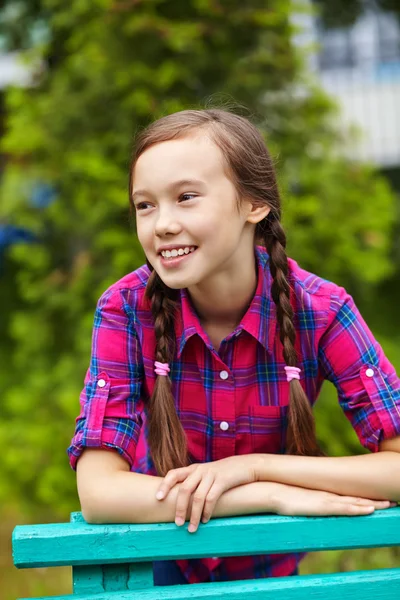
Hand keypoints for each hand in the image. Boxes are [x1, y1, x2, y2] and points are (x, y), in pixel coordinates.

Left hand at [156, 455, 257, 531]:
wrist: (243, 465)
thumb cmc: (222, 474)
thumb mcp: (206, 474)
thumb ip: (194, 482)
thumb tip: (179, 502)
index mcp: (193, 469)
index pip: (174, 474)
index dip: (164, 485)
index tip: (158, 498)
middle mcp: (200, 470)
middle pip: (184, 489)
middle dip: (179, 508)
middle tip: (177, 524)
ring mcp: (211, 475)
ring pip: (198, 497)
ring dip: (194, 515)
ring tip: (192, 528)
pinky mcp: (223, 481)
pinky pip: (211, 498)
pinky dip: (207, 511)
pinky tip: (206, 520)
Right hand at [269, 482, 396, 515]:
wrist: (270, 489)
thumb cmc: (281, 494)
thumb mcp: (297, 498)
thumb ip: (306, 499)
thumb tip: (308, 502)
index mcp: (324, 493)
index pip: (348, 495)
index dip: (364, 496)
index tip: (378, 498)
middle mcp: (328, 495)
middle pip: (356, 497)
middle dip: (375, 499)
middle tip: (392, 500)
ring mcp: (326, 499)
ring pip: (355, 502)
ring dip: (373, 504)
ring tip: (389, 504)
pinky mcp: (321, 505)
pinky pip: (344, 508)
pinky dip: (358, 508)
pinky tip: (369, 509)